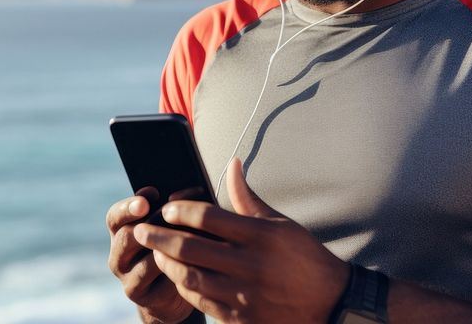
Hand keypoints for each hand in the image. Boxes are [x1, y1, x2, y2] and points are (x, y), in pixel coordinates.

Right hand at [106, 188, 195, 323]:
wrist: (172, 287)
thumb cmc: (172, 244)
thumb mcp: (166, 223)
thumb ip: (167, 207)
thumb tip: (177, 195)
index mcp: (120, 230)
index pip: (114, 216)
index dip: (127, 208)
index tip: (145, 202)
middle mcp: (118, 255)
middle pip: (126, 238)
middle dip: (150, 226)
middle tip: (170, 219)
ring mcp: (127, 279)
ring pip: (145, 263)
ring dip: (169, 251)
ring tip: (189, 240)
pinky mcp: (142, 298)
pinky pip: (160, 284)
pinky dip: (177, 271)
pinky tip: (192, 263)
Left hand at [133, 159, 349, 323]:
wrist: (329, 304)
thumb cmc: (303, 256)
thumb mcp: (279, 222)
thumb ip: (248, 196)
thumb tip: (232, 163)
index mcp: (258, 235)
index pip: (208, 216)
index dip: (181, 210)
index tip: (166, 207)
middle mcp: (249, 265)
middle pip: (191, 248)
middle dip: (159, 237)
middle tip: (142, 229)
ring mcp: (243, 295)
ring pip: (190, 278)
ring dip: (167, 264)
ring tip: (156, 253)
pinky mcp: (240, 319)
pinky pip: (201, 303)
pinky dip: (184, 288)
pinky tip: (177, 276)